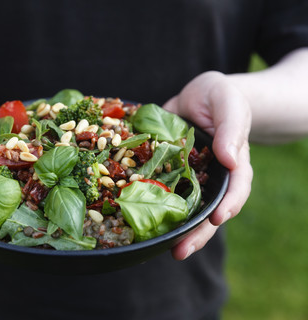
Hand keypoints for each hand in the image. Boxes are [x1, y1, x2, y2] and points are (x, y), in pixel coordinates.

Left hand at [162, 71, 252, 259]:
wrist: (198, 97)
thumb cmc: (220, 98)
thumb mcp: (229, 104)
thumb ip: (232, 128)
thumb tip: (229, 158)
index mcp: (232, 164)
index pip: (235, 189)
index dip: (228, 206)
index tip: (216, 219)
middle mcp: (211, 178)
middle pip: (209, 211)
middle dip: (196, 234)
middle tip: (179, 252)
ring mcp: (189, 179)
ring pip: (184, 209)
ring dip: (173, 230)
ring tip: (158, 248)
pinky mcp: (167, 174)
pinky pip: (160, 193)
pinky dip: (150, 207)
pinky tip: (136, 220)